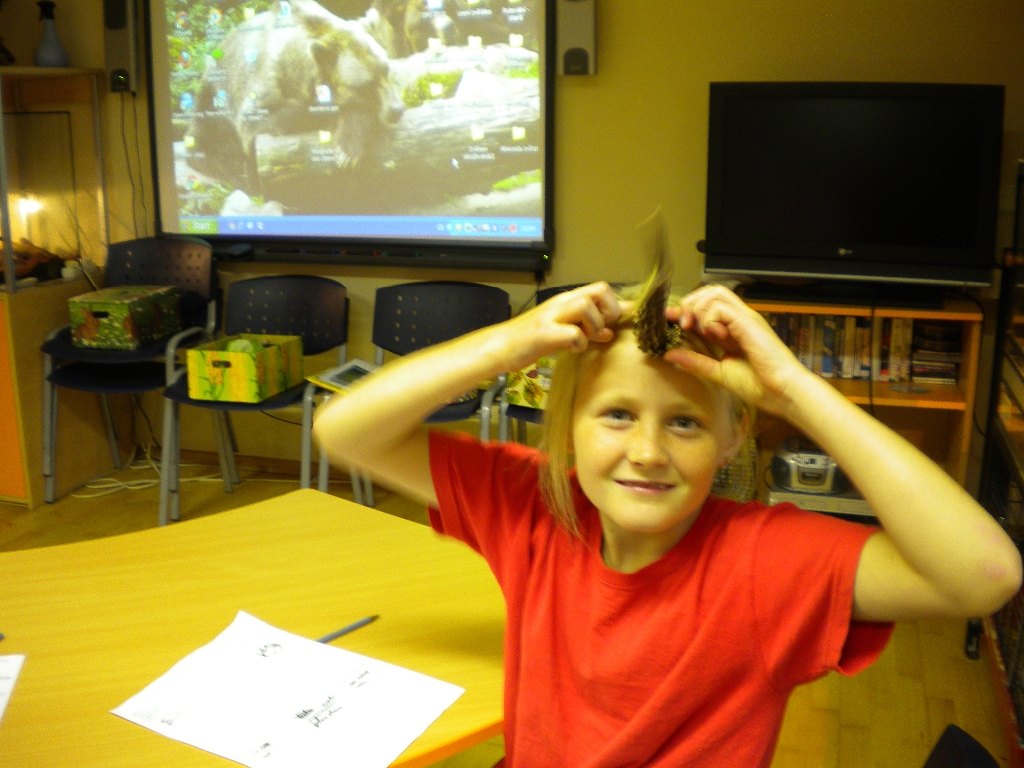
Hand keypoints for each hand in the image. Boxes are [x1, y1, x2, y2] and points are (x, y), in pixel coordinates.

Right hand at [500, 282, 625, 371]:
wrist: (500, 346)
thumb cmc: (532, 339)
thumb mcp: (563, 331)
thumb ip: (586, 328)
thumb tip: (611, 331)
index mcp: (567, 300)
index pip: (602, 288)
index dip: (617, 304)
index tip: (620, 322)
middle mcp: (561, 303)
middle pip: (600, 289)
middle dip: (609, 310)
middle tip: (600, 329)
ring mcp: (552, 316)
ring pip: (586, 306)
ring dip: (593, 326)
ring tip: (584, 339)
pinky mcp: (544, 333)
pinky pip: (573, 333)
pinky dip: (578, 343)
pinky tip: (571, 349)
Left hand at [663, 285, 812, 414]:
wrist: (783, 392)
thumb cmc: (759, 385)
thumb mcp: (719, 373)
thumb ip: (696, 363)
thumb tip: (670, 355)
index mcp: (733, 329)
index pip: (706, 306)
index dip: (686, 308)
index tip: (669, 319)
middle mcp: (739, 319)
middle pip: (709, 291)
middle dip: (689, 303)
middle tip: (683, 325)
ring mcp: (745, 318)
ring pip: (714, 293)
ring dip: (698, 309)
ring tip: (696, 329)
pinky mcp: (749, 322)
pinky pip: (721, 308)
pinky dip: (710, 320)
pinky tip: (716, 336)